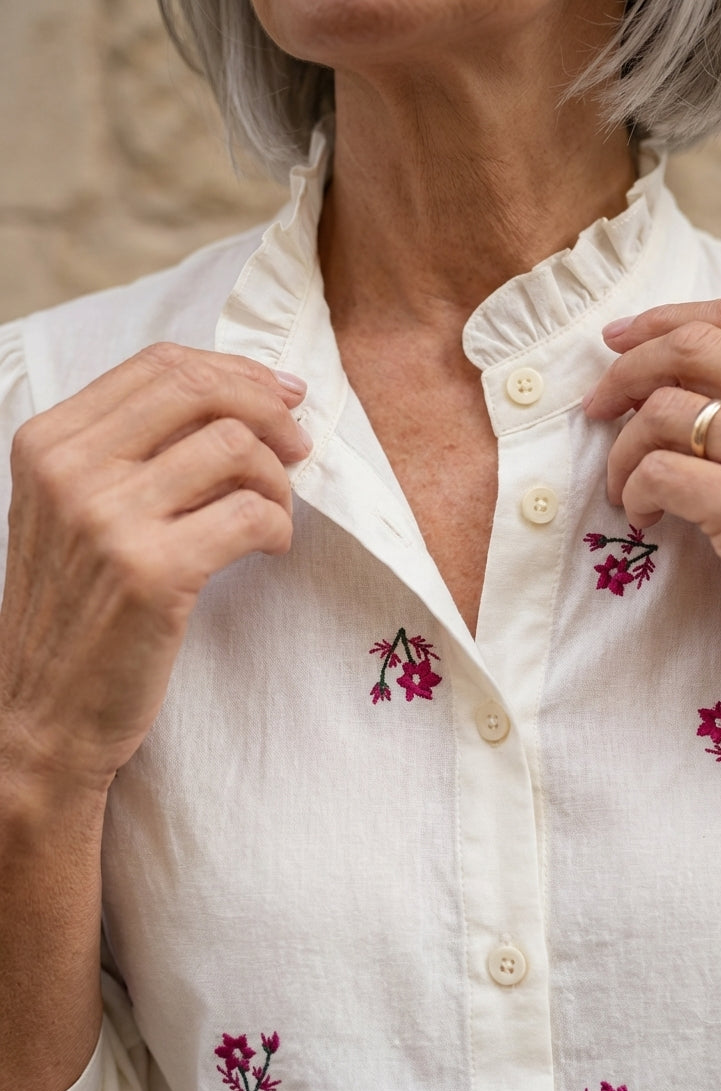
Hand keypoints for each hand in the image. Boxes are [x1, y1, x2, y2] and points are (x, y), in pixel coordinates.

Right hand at [0, 343, 309, 794]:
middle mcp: (70, 469)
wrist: (41, 714)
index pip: (158, 365)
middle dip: (268, 409)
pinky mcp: (152, 572)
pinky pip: (252, 514)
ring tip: (275, 515)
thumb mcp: (74, 513)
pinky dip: (280, 528)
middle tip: (298, 445)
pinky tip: (271, 550)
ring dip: (278, 480)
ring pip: (235, 447)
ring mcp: (107, 519)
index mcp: (47, 442)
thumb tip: (239, 400)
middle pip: (199, 389)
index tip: (280, 394)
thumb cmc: (74, 613)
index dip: (235, 371)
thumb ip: (132, 454)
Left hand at [582, 296, 720, 726]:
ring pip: (661, 412)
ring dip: (622, 450)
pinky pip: (655, 472)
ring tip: (624, 486)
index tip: (618, 341)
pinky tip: (643, 517)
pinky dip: (632, 493)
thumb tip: (680, 371)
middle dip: (624, 370)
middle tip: (596, 405)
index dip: (664, 320)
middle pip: (690, 348)